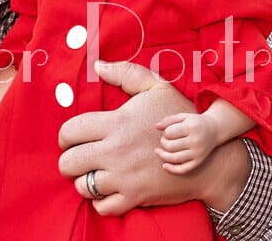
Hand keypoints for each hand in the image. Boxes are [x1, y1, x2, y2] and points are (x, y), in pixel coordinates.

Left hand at [57, 61, 250, 213]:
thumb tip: (98, 65)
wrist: (206, 158)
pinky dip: (101, 200)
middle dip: (69, 160)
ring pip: (83, 186)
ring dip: (85, 180)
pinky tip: (108, 188)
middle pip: (68, 162)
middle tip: (80, 157)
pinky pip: (102, 206)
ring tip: (94, 172)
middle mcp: (116, 151)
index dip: (65, 136)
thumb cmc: (180, 118)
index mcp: (117, 123)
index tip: (72, 138)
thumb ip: (126, 73)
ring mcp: (124, 177)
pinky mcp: (135, 197)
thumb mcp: (157, 88)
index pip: (69, 131)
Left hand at [155, 112, 220, 174]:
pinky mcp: (198, 161)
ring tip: (159, 151)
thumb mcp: (183, 116)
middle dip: (163, 143)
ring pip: (174, 158)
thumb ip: (168, 120)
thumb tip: (156, 126)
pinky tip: (164, 166)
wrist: (214, 130)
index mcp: (191, 127)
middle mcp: (196, 141)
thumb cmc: (194, 122)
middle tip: (164, 140)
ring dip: (163, 155)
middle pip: (170, 146)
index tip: (167, 131)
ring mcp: (198, 153)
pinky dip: (172, 169)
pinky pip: (183, 169)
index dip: (164, 132)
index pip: (169, 133)